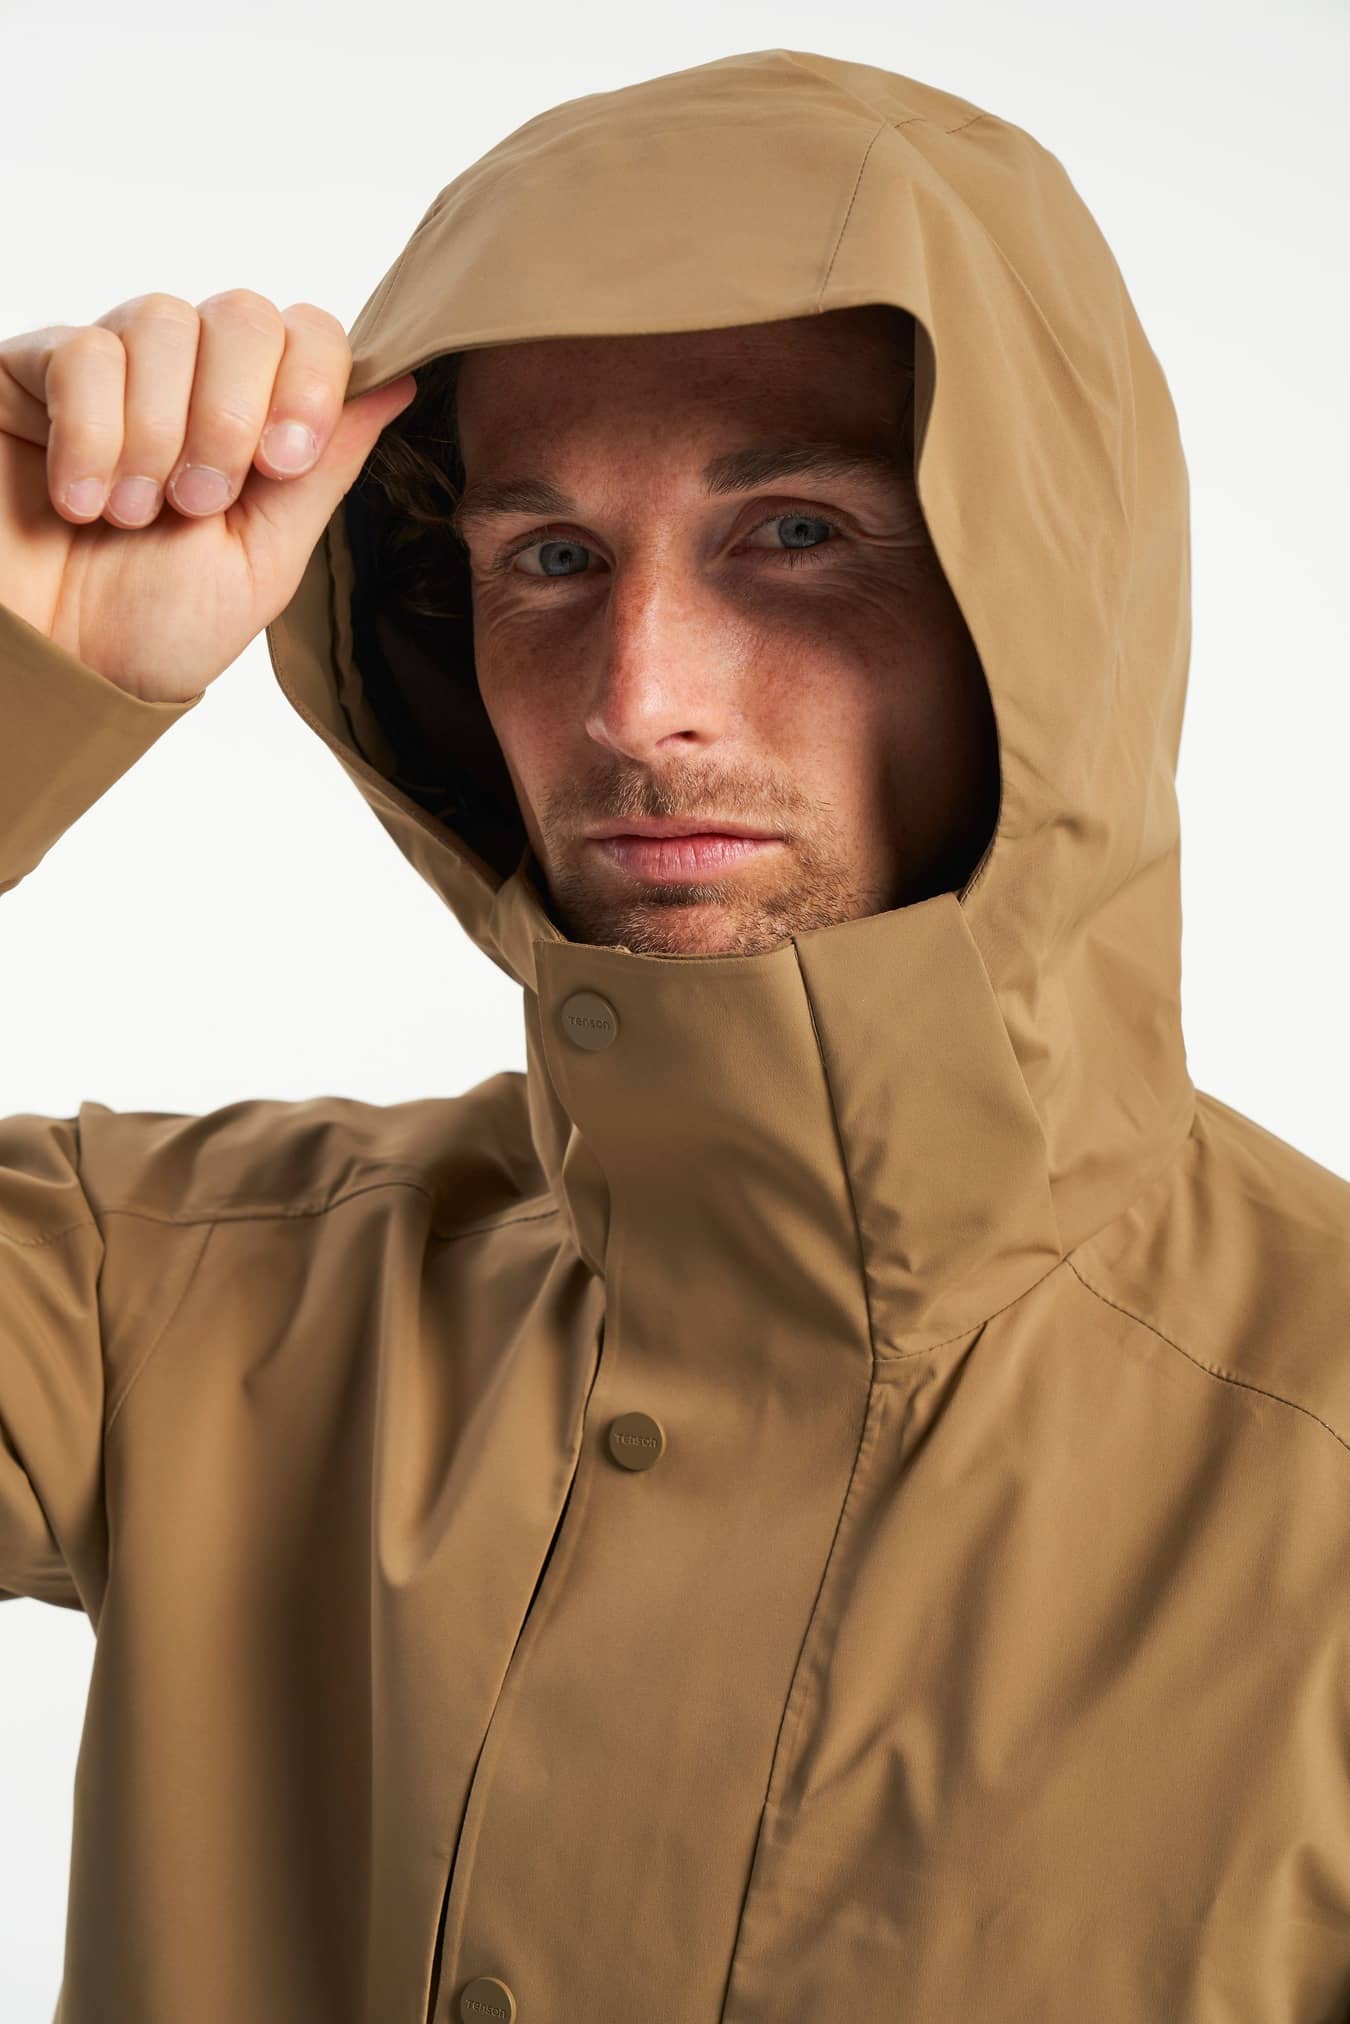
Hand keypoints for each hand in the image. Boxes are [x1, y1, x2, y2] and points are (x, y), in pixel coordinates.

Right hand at [0, 289, 413, 701]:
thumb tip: (397, 380)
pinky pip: (81, 351)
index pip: (309, 335)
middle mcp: (187, 377)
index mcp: (255, 419)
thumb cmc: (155, 628)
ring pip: (164, 322)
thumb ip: (325, 470)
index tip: (285, 462)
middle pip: (245, 314)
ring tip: (132, 515)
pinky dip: (90, 432)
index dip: (311, 382)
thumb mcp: (263, 561)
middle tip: (198, 503)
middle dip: (232, 413)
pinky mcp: (32, 371)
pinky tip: (79, 498)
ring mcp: (111, 365)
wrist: (54, 667)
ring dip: (158, 433)